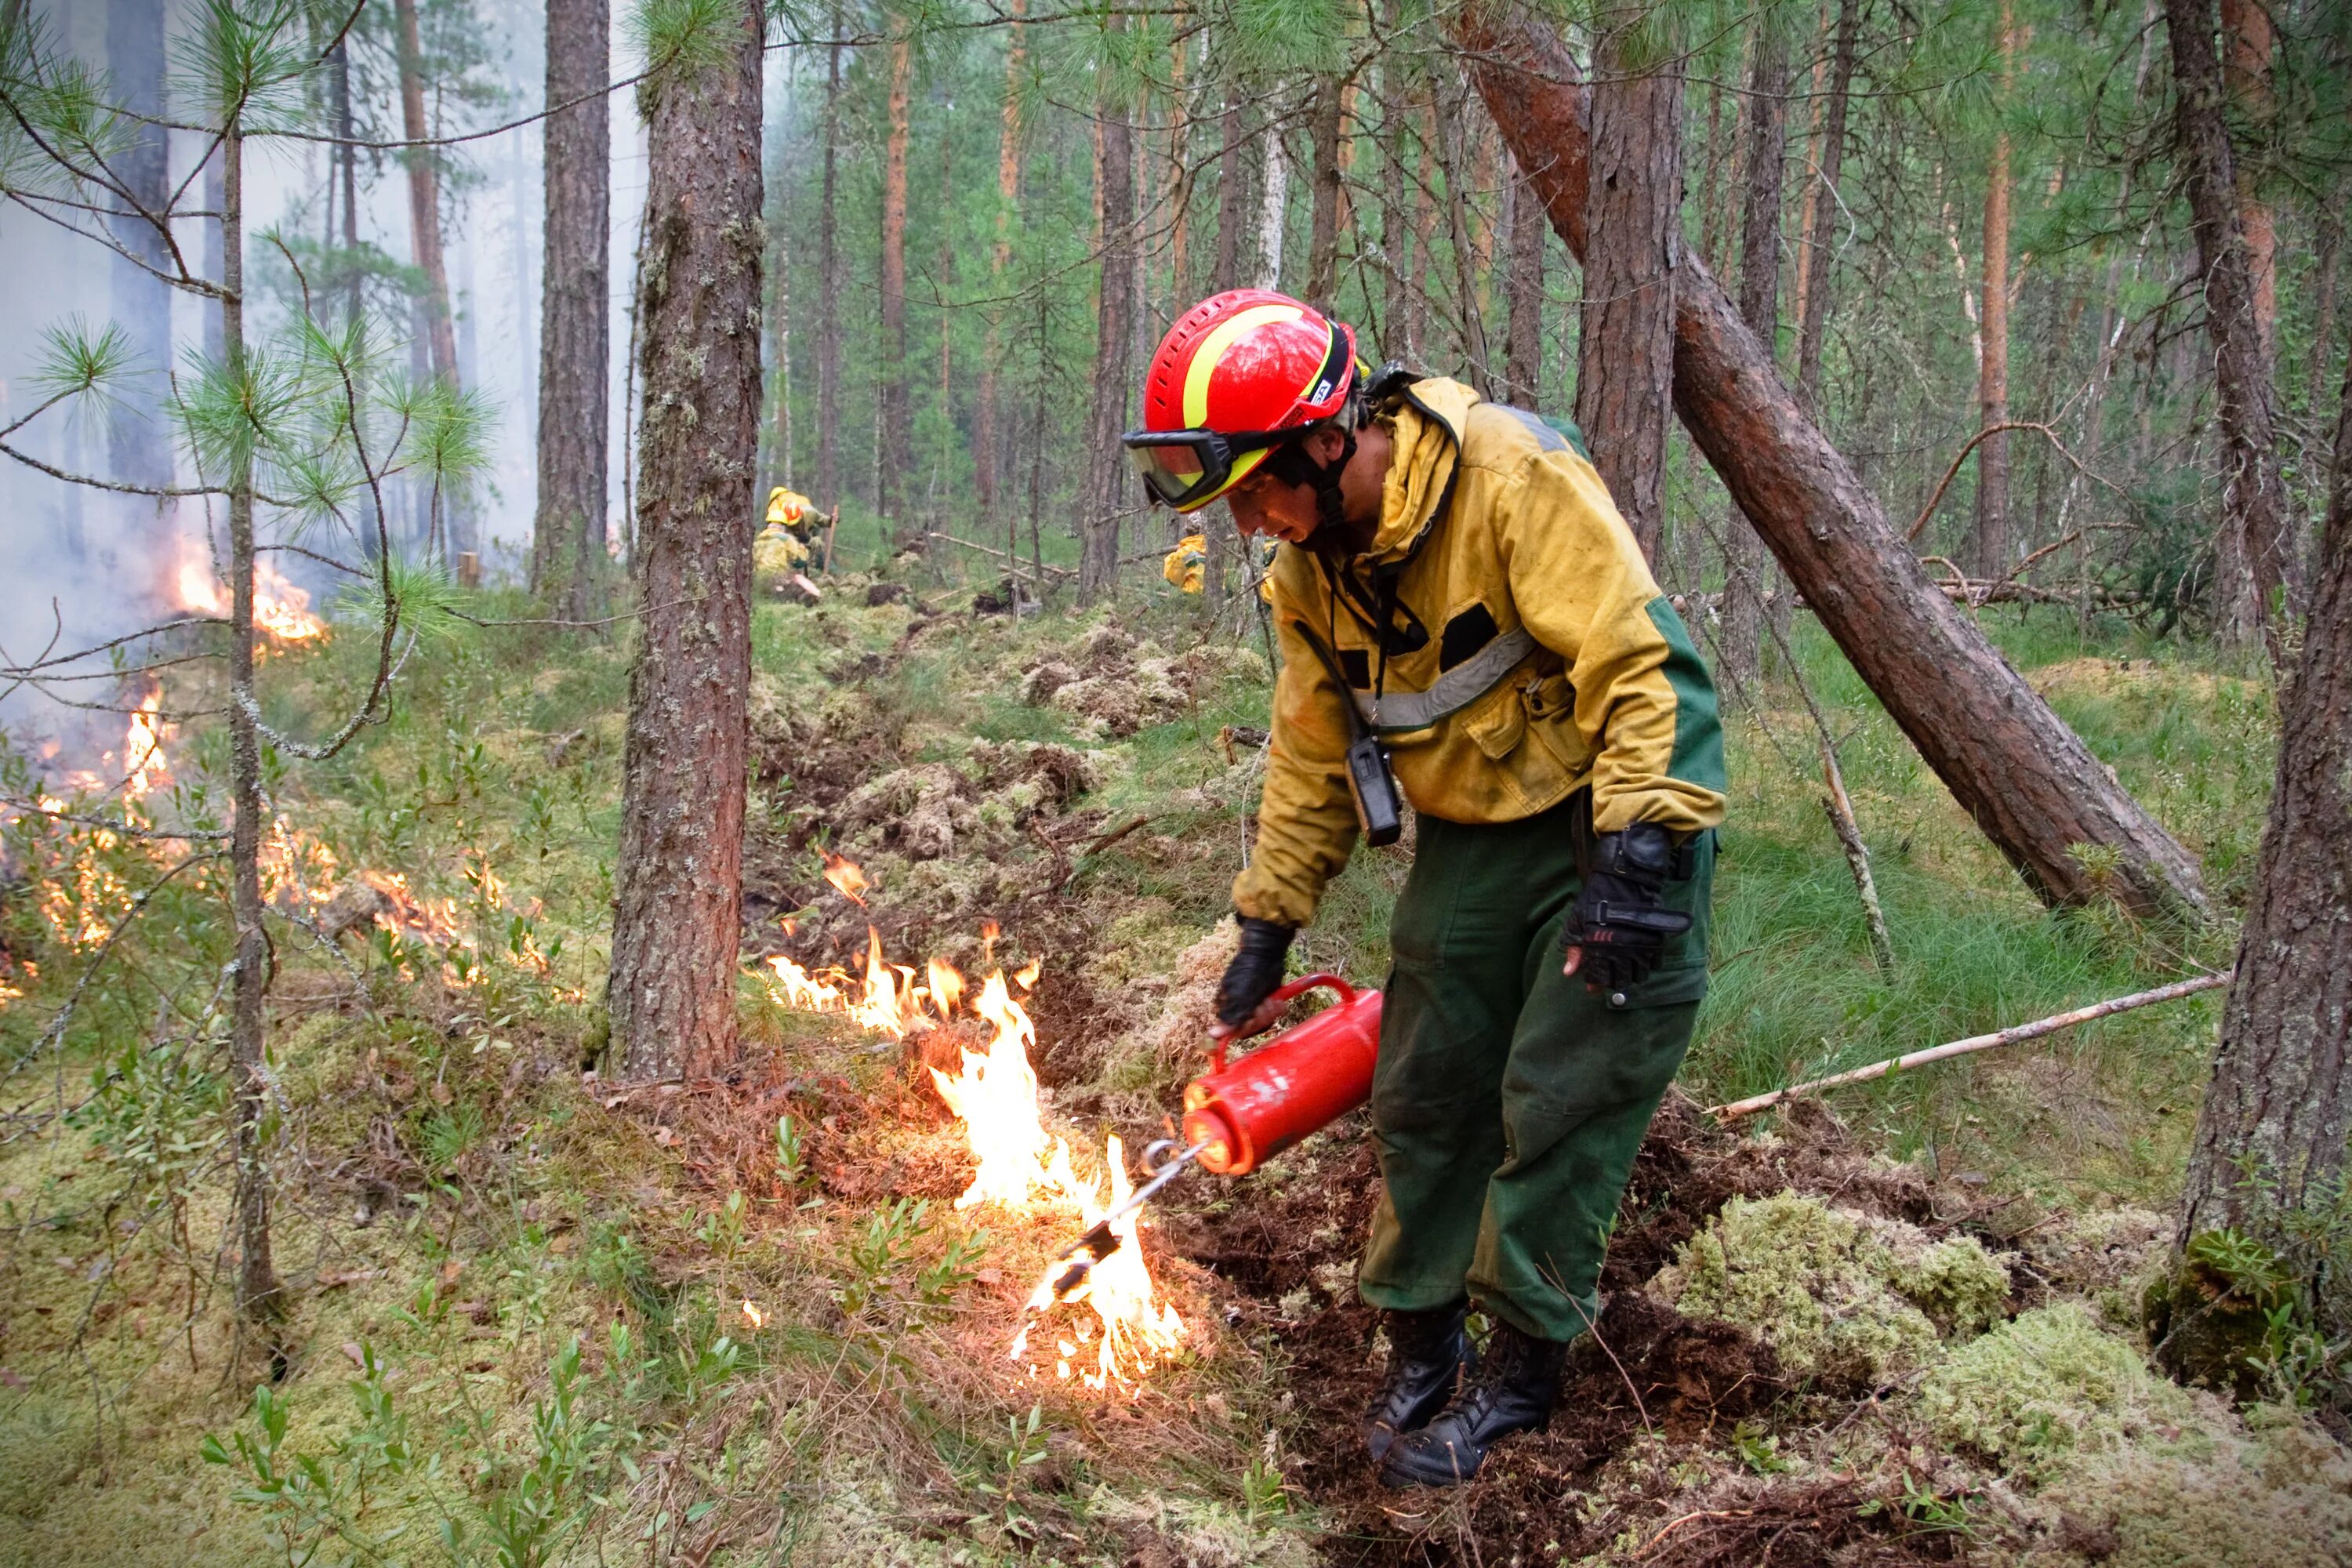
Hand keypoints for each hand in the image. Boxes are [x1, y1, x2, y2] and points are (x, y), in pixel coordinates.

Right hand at [1211, 916, 1293, 1036]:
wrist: (1266, 953)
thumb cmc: (1250, 970)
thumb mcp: (1242, 994)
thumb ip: (1232, 1015)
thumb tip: (1213, 1035)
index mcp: (1225, 1007)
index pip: (1233, 1031)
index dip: (1246, 1026)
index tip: (1254, 1015)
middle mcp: (1236, 1010)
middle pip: (1249, 1028)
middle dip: (1261, 1016)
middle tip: (1264, 1001)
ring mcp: (1250, 1007)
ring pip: (1261, 1024)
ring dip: (1270, 1011)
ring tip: (1271, 998)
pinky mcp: (1263, 1005)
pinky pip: (1270, 1017)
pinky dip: (1276, 1009)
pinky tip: (1276, 1000)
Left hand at [1562, 825, 1692, 994]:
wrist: (1624, 880)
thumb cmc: (1595, 899)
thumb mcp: (1577, 922)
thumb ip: (1573, 949)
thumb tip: (1568, 973)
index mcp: (1599, 950)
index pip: (1598, 979)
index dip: (1595, 984)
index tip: (1593, 985)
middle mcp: (1621, 953)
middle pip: (1620, 981)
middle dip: (1614, 981)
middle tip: (1610, 975)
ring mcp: (1640, 949)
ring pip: (1638, 976)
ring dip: (1631, 975)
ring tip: (1624, 968)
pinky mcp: (1656, 942)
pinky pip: (1654, 965)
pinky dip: (1646, 966)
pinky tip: (1638, 958)